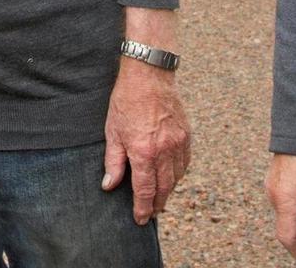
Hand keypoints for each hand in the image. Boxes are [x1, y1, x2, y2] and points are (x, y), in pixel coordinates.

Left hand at [102, 58, 190, 223]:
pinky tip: (171, 177)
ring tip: (160, 198)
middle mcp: (164, 150)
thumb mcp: (113, 132)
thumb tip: (109, 186)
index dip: (142, 208)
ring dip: (168, 191)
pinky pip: (185, 162)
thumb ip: (113, 162)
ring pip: (176, 177)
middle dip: (157, 204)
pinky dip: (178, 174)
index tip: (140, 219)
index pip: (145, 190)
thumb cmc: (127, 101)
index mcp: (144, 152)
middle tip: (150, 214)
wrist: (149, 75)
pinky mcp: (186, 135)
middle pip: (164, 188)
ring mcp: (178, 143)